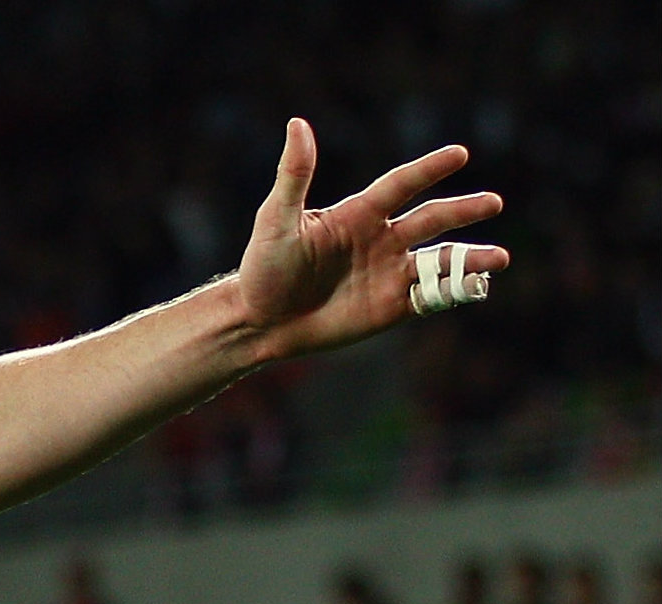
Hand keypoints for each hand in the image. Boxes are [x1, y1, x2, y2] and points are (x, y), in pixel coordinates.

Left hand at [232, 118, 507, 363]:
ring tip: (499, 258)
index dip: (429, 169)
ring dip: (471, 257)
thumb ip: (294, 175)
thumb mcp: (276, 220)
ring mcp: (390, 272)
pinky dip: (459, 289)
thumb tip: (297, 123)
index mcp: (359, 213)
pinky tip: (481, 285)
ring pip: (441, 259)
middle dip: (464, 210)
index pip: (401, 184)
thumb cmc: (264, 268)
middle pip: (432, 218)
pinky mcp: (393, 306)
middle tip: (493, 203)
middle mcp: (382, 238)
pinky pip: (434, 295)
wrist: (260, 322)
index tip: (460, 154)